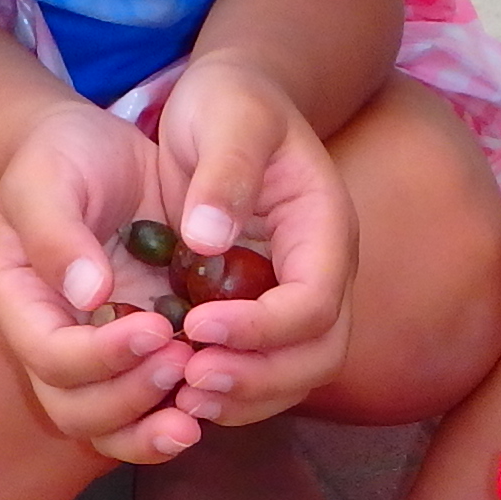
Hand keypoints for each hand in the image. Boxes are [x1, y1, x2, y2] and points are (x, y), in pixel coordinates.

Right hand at [0, 104, 204, 461]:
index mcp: (21, 304)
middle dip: (128, 399)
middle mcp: (55, 343)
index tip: (155, 328)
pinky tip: (215, 404)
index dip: (99, 356)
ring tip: (199, 408)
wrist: (105, 151)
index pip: (49, 356)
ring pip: (110, 428)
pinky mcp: (143, 357)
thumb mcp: (49, 177)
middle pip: (75, 410)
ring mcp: (100, 357)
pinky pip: (151, 413)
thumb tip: (88, 296)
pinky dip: (176, 419)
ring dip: (151, 431)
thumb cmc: (67, 157)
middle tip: (183, 360)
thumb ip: (58, 232)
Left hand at [146, 54, 355, 430]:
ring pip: (293, 375)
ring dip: (243, 397)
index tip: (197, 325)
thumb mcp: (228, 115)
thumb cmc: (231, 102)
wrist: (233, 101)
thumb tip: (209, 241)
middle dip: (258, 378)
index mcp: (325, 227)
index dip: (262, 328)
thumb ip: (224, 171)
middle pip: (317, 355)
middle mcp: (322, 272)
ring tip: (181, 398)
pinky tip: (175, 392)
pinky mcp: (264, 310)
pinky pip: (260, 369)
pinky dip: (227, 390)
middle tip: (190, 381)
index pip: (315, 303)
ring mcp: (296, 296)